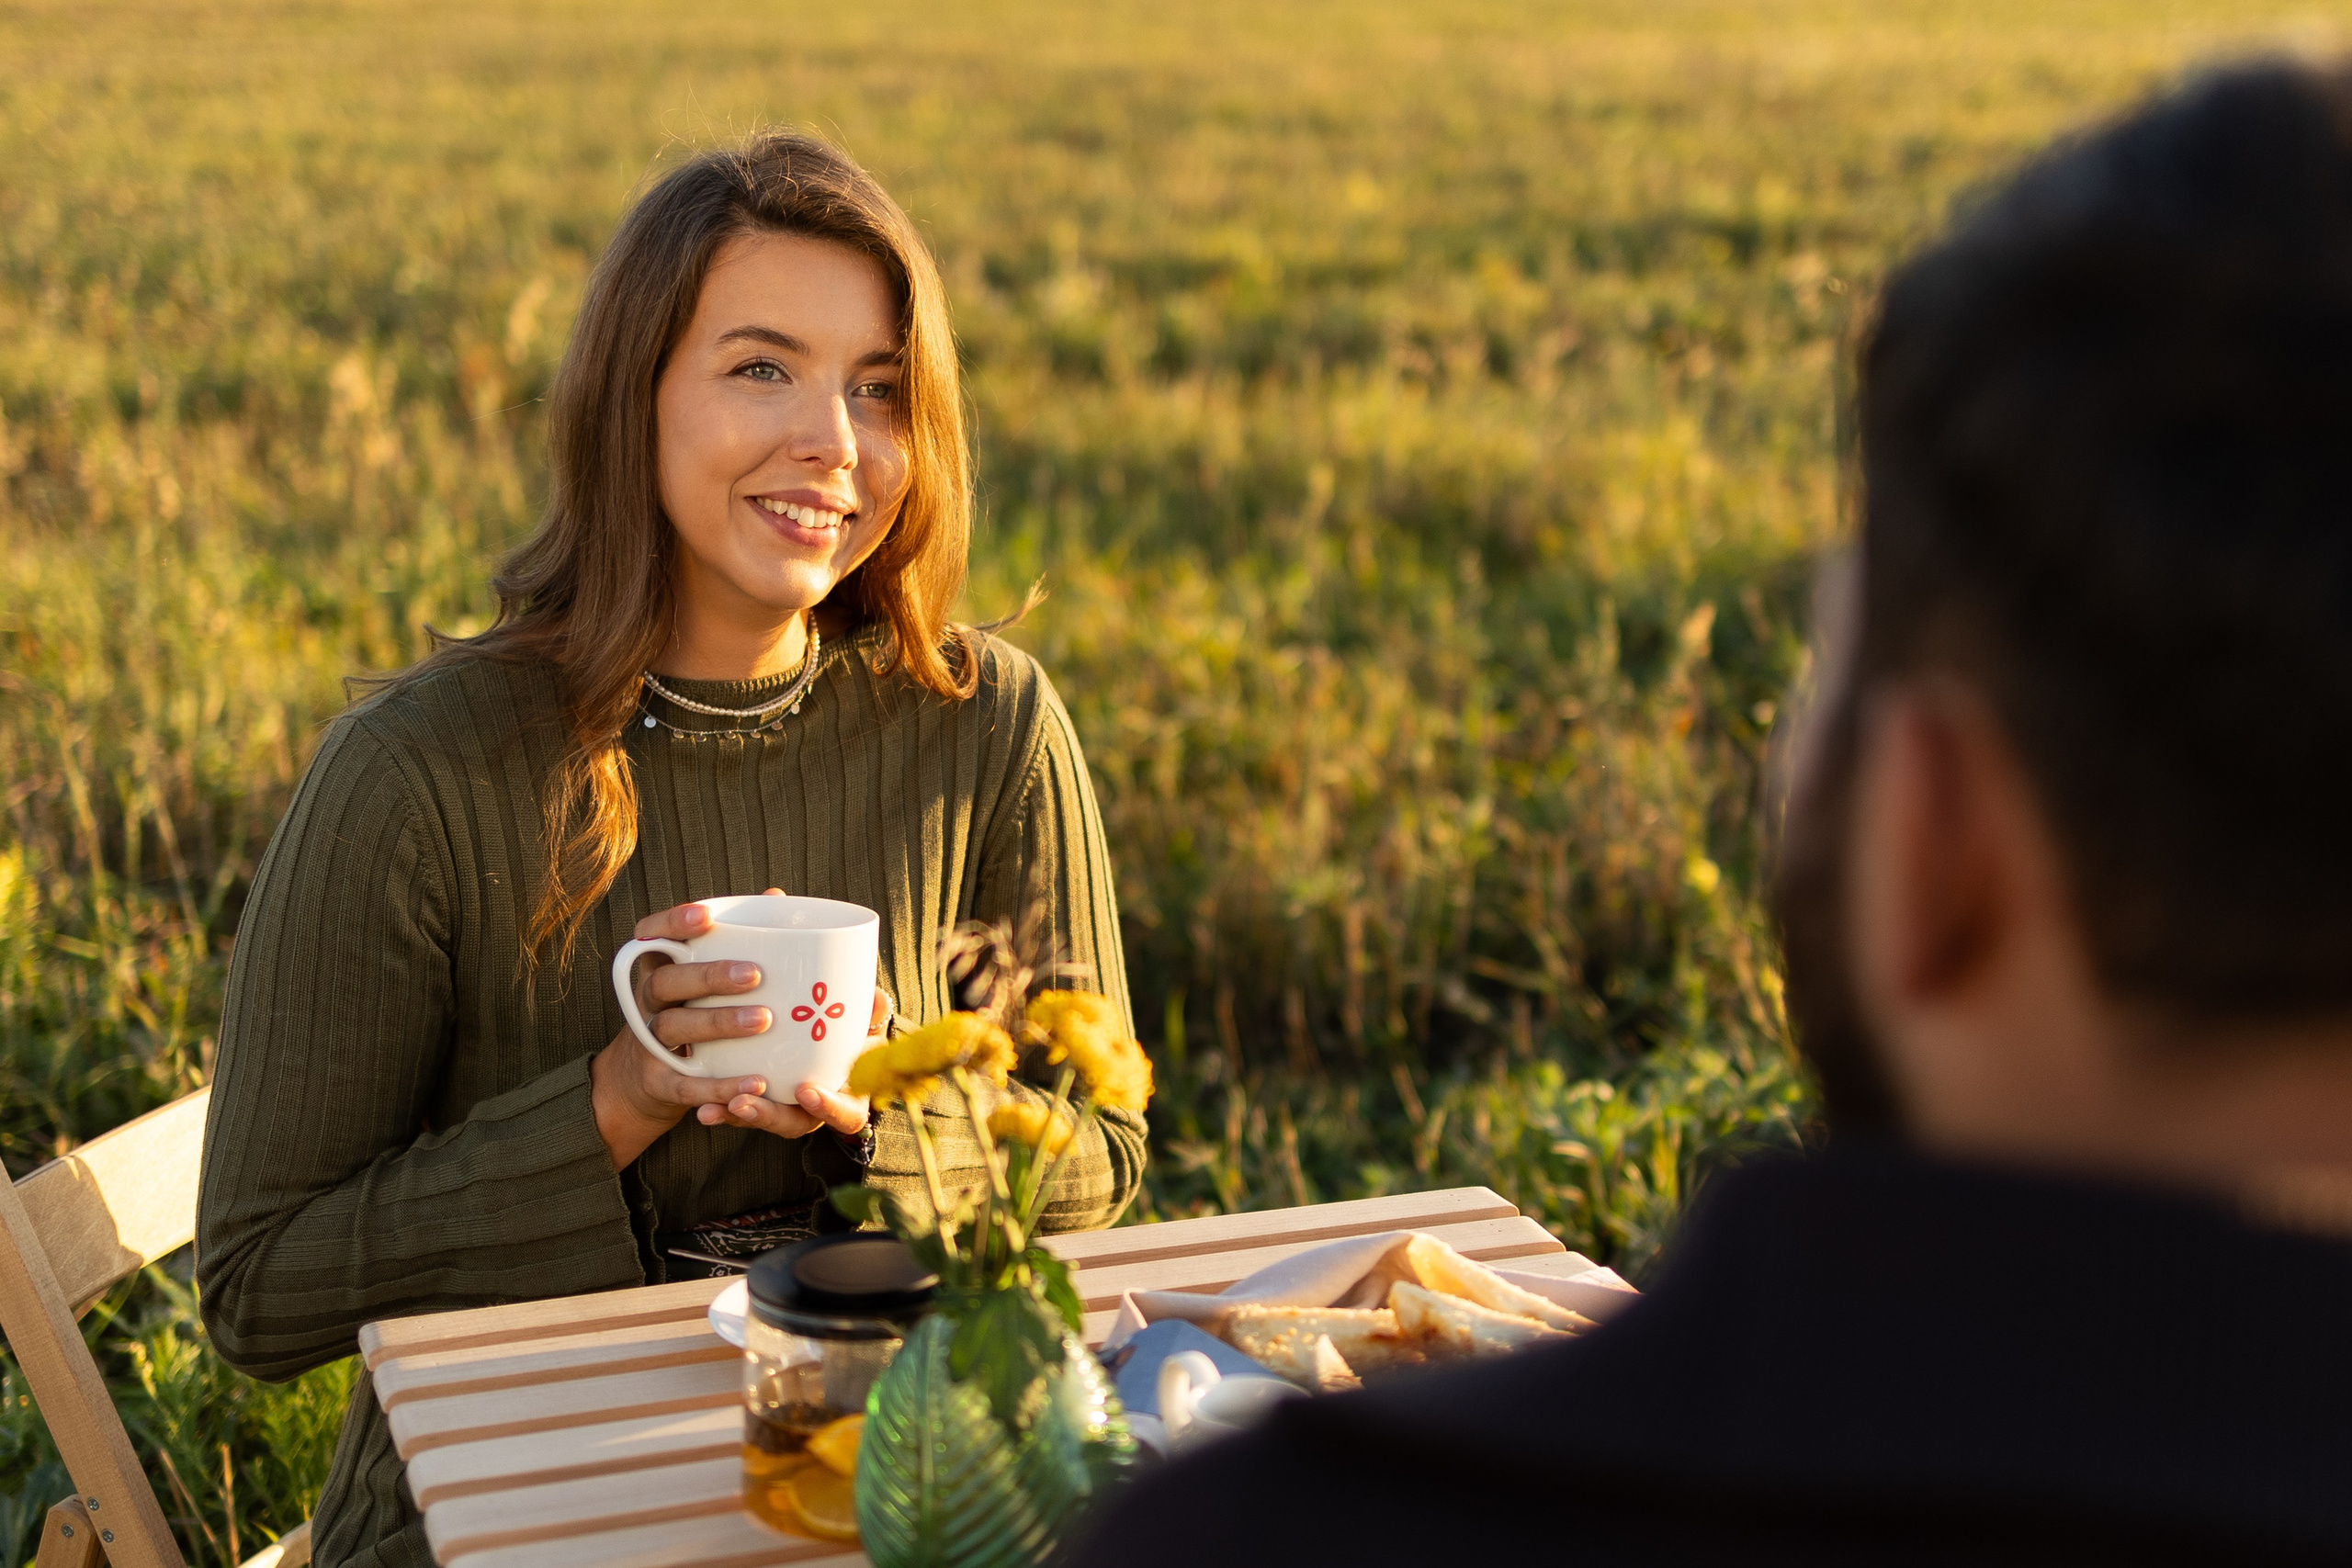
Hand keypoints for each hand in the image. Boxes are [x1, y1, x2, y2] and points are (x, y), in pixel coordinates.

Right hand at [589, 894, 882, 1169]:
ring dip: (718, 1023)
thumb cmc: (689, 1013)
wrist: (642, 1082)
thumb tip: (775, 897)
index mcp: (659, 969)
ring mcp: (649, 1043)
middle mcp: (647, 1003)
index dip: (672, 923)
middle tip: (756, 974)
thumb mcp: (700, 981)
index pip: (652, 937)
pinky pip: (687, 1086)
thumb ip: (735, 942)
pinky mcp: (660, 1084)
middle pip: (665, 982)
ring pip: (673, 1028)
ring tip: (764, 1020)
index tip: (706, 916)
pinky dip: (720, 1085)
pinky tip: (756, 1083)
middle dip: (708, 976)